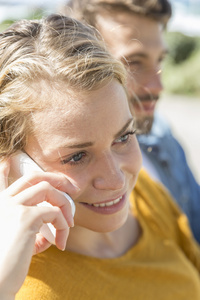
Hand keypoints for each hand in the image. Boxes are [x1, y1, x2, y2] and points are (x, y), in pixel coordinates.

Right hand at [0, 159, 73, 298]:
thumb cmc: (6, 266)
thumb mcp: (17, 244)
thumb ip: (32, 234)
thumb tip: (50, 236)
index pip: (0, 180)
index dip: (2, 171)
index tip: (6, 162)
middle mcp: (4, 202)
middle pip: (34, 177)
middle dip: (55, 178)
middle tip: (70, 187)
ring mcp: (13, 207)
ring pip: (48, 189)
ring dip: (64, 205)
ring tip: (68, 224)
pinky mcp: (25, 218)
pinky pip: (54, 213)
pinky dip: (63, 226)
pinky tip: (61, 243)